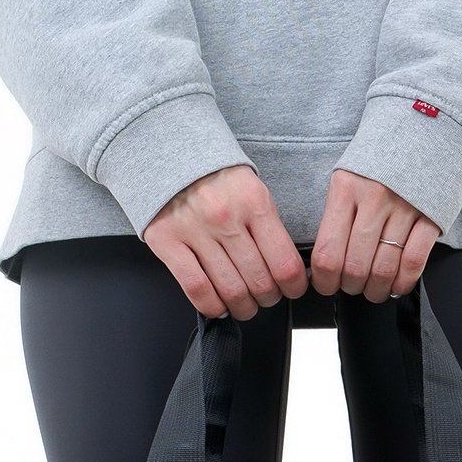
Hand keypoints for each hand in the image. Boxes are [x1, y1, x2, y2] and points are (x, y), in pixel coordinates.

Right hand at [143, 165, 307, 319]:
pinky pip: (196, 288)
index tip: (292, 289)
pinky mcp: (167, 241)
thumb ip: (268, 227)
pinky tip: (219, 305)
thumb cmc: (216, 177)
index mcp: (254, 202)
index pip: (284, 263)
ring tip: (244, 304)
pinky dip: (212, 306)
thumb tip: (287, 269)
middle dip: (268, 299)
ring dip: (243, 307)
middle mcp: (225, 217)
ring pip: (230, 290)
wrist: (170, 154)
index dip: (294, 287)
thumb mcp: (252, 190)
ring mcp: (194, 230)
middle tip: (266, 297)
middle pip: (259, 282)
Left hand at [310, 169, 439, 303]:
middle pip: (355, 266)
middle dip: (350, 287)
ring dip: (375, 289)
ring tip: (373, 288)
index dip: (324, 280)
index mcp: (346, 188)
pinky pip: (413, 262)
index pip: (327, 252)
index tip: (326, 285)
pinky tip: (396, 284)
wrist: (423, 131)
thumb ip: (336, 217)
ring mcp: (404, 207)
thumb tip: (324, 261)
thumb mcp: (347, 178)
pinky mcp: (430, 215)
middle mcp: (374, 198)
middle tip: (351, 285)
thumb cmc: (380, 161)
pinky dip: (403, 282)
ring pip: (383, 269)